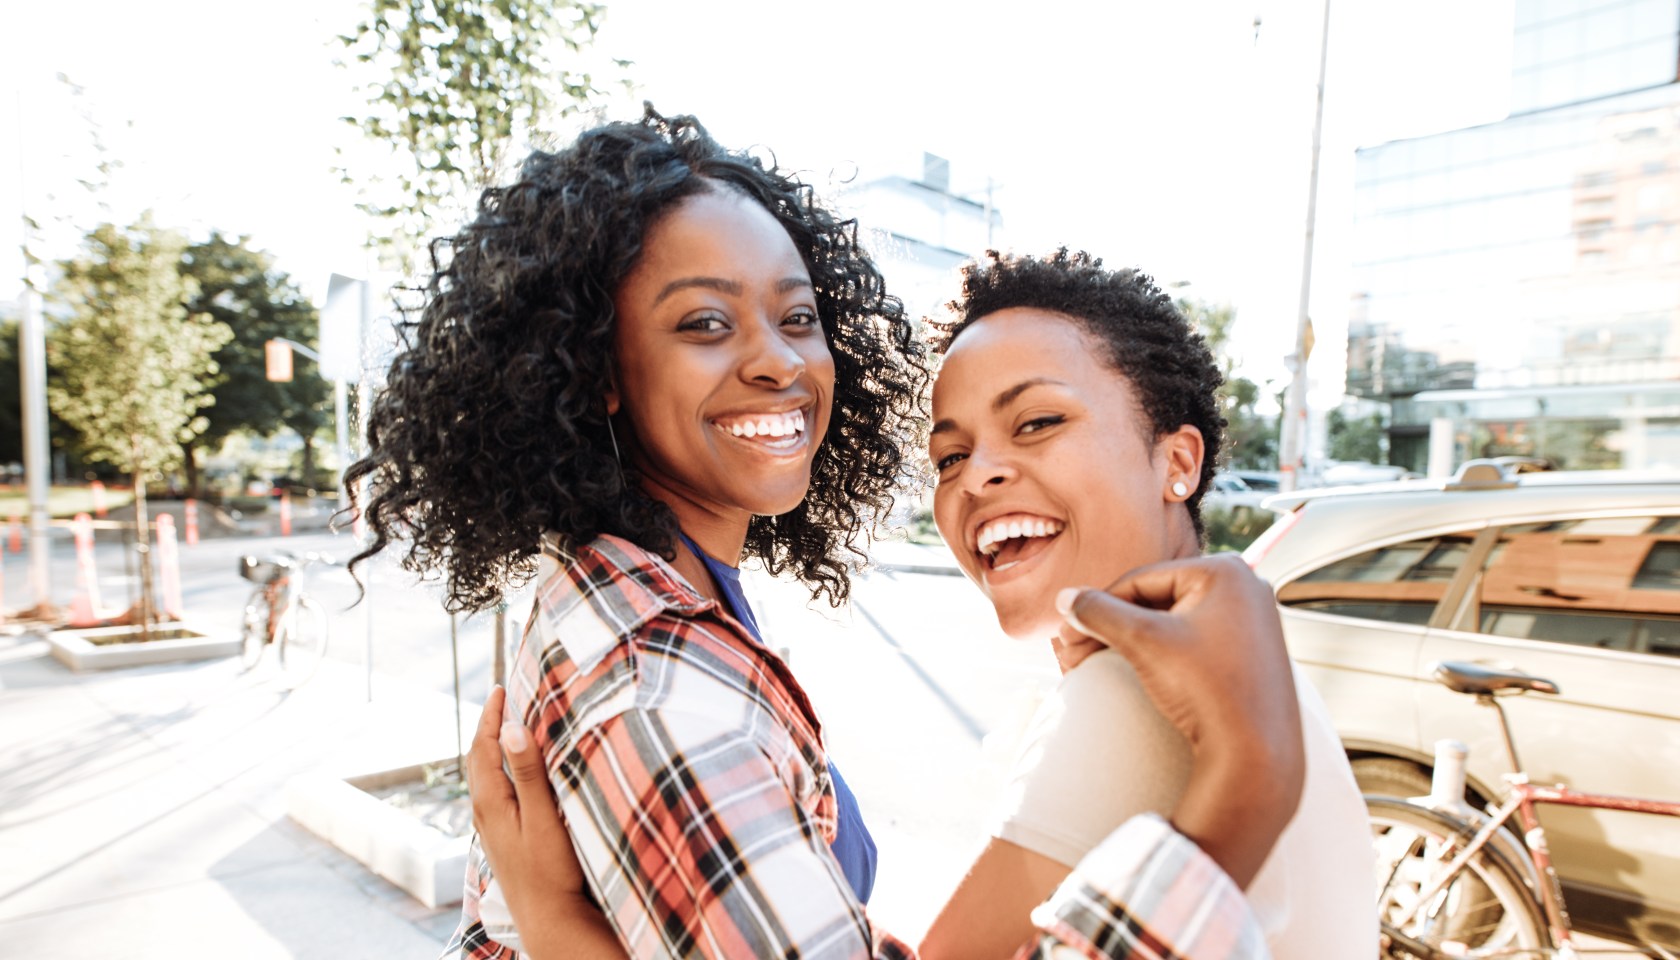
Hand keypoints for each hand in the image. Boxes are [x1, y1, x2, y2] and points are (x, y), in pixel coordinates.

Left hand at [467, 686, 622, 958]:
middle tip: (503, 700)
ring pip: (485, 775)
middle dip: (489, 726)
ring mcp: (492, 827)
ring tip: (508, 727)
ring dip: (493, 747)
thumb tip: (511, 728)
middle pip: (479, 758)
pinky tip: (516, 773)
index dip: (490, 715)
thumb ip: (527, 772)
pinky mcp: (503, 837)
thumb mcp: (543, 816)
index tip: (500, 688)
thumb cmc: (549, 870)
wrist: (547, 918)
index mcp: (490, 801)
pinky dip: (501, 769)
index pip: (483, 746)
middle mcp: (485, 812)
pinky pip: (494, 790)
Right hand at [1055, 553, 1304, 886]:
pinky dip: (1163, 651)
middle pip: (1158, 598)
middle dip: (1113, 624)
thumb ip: (1099, 612)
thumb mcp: (1143, 641)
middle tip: (1076, 649)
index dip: (1097, 606)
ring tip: (1099, 661)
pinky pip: (1196, 639)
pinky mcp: (1254, 652)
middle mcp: (1247, 586)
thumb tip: (1065, 598)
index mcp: (1226, 570)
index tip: (1066, 634)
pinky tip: (1138, 668)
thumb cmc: (1205, 688)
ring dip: (1133, 638)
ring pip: (1175, 620)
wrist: (1254, 754)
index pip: (1141, 580)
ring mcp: (1254, 620)